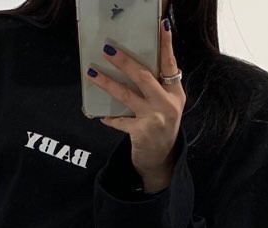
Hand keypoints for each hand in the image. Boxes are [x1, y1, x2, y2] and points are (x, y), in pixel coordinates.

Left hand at [85, 18, 185, 192]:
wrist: (161, 160)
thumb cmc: (162, 128)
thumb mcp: (168, 106)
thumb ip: (160, 88)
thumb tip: (139, 66)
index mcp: (175, 94)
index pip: (170, 64)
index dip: (166, 45)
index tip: (161, 27)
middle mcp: (167, 104)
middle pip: (143, 76)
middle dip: (124, 61)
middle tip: (108, 50)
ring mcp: (154, 118)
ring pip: (126, 95)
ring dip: (107, 83)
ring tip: (92, 73)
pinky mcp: (141, 132)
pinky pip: (120, 121)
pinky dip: (111, 118)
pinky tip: (102, 116)